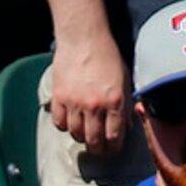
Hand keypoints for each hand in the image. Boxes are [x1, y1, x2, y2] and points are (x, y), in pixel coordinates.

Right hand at [50, 30, 129, 154]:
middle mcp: (95, 105)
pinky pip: (60, 123)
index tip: (112, 149)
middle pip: (94, 142)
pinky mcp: (59, 98)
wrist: (82, 36)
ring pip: (76, 135)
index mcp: (114, 100)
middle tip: (98, 147)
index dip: (113, 148)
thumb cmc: (106, 55)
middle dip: (97, 149)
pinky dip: (65, 125)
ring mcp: (75, 103)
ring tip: (84, 129)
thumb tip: (126, 127)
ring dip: (81, 135)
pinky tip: (70, 118)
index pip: (114, 138)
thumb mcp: (124, 78)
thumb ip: (126, 104)